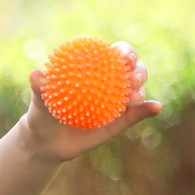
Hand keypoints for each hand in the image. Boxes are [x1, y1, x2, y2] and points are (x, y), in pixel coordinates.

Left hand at [24, 41, 162, 162]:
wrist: (48, 143)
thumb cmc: (42, 116)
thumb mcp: (39, 103)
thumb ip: (39, 88)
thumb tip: (36, 74)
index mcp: (93, 70)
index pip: (113, 55)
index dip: (123, 51)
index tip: (123, 56)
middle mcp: (110, 82)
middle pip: (132, 69)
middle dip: (138, 68)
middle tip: (131, 76)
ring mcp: (118, 101)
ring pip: (138, 90)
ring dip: (142, 89)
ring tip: (134, 97)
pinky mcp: (123, 121)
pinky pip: (138, 114)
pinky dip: (150, 109)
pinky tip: (157, 108)